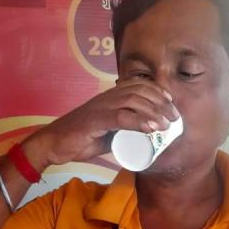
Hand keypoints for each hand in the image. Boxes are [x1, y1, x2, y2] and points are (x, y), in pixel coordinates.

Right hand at [25, 78, 180, 167]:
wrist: (54, 144)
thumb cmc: (81, 139)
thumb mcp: (109, 133)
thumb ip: (124, 130)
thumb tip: (145, 136)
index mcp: (110, 97)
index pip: (137, 85)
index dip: (157, 90)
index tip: (171, 101)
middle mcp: (106, 98)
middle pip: (140, 92)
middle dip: (161, 103)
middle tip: (175, 117)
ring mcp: (100, 107)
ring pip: (133, 102)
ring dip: (154, 112)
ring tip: (167, 124)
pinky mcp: (95, 121)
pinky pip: (121, 117)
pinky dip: (139, 122)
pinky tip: (152, 128)